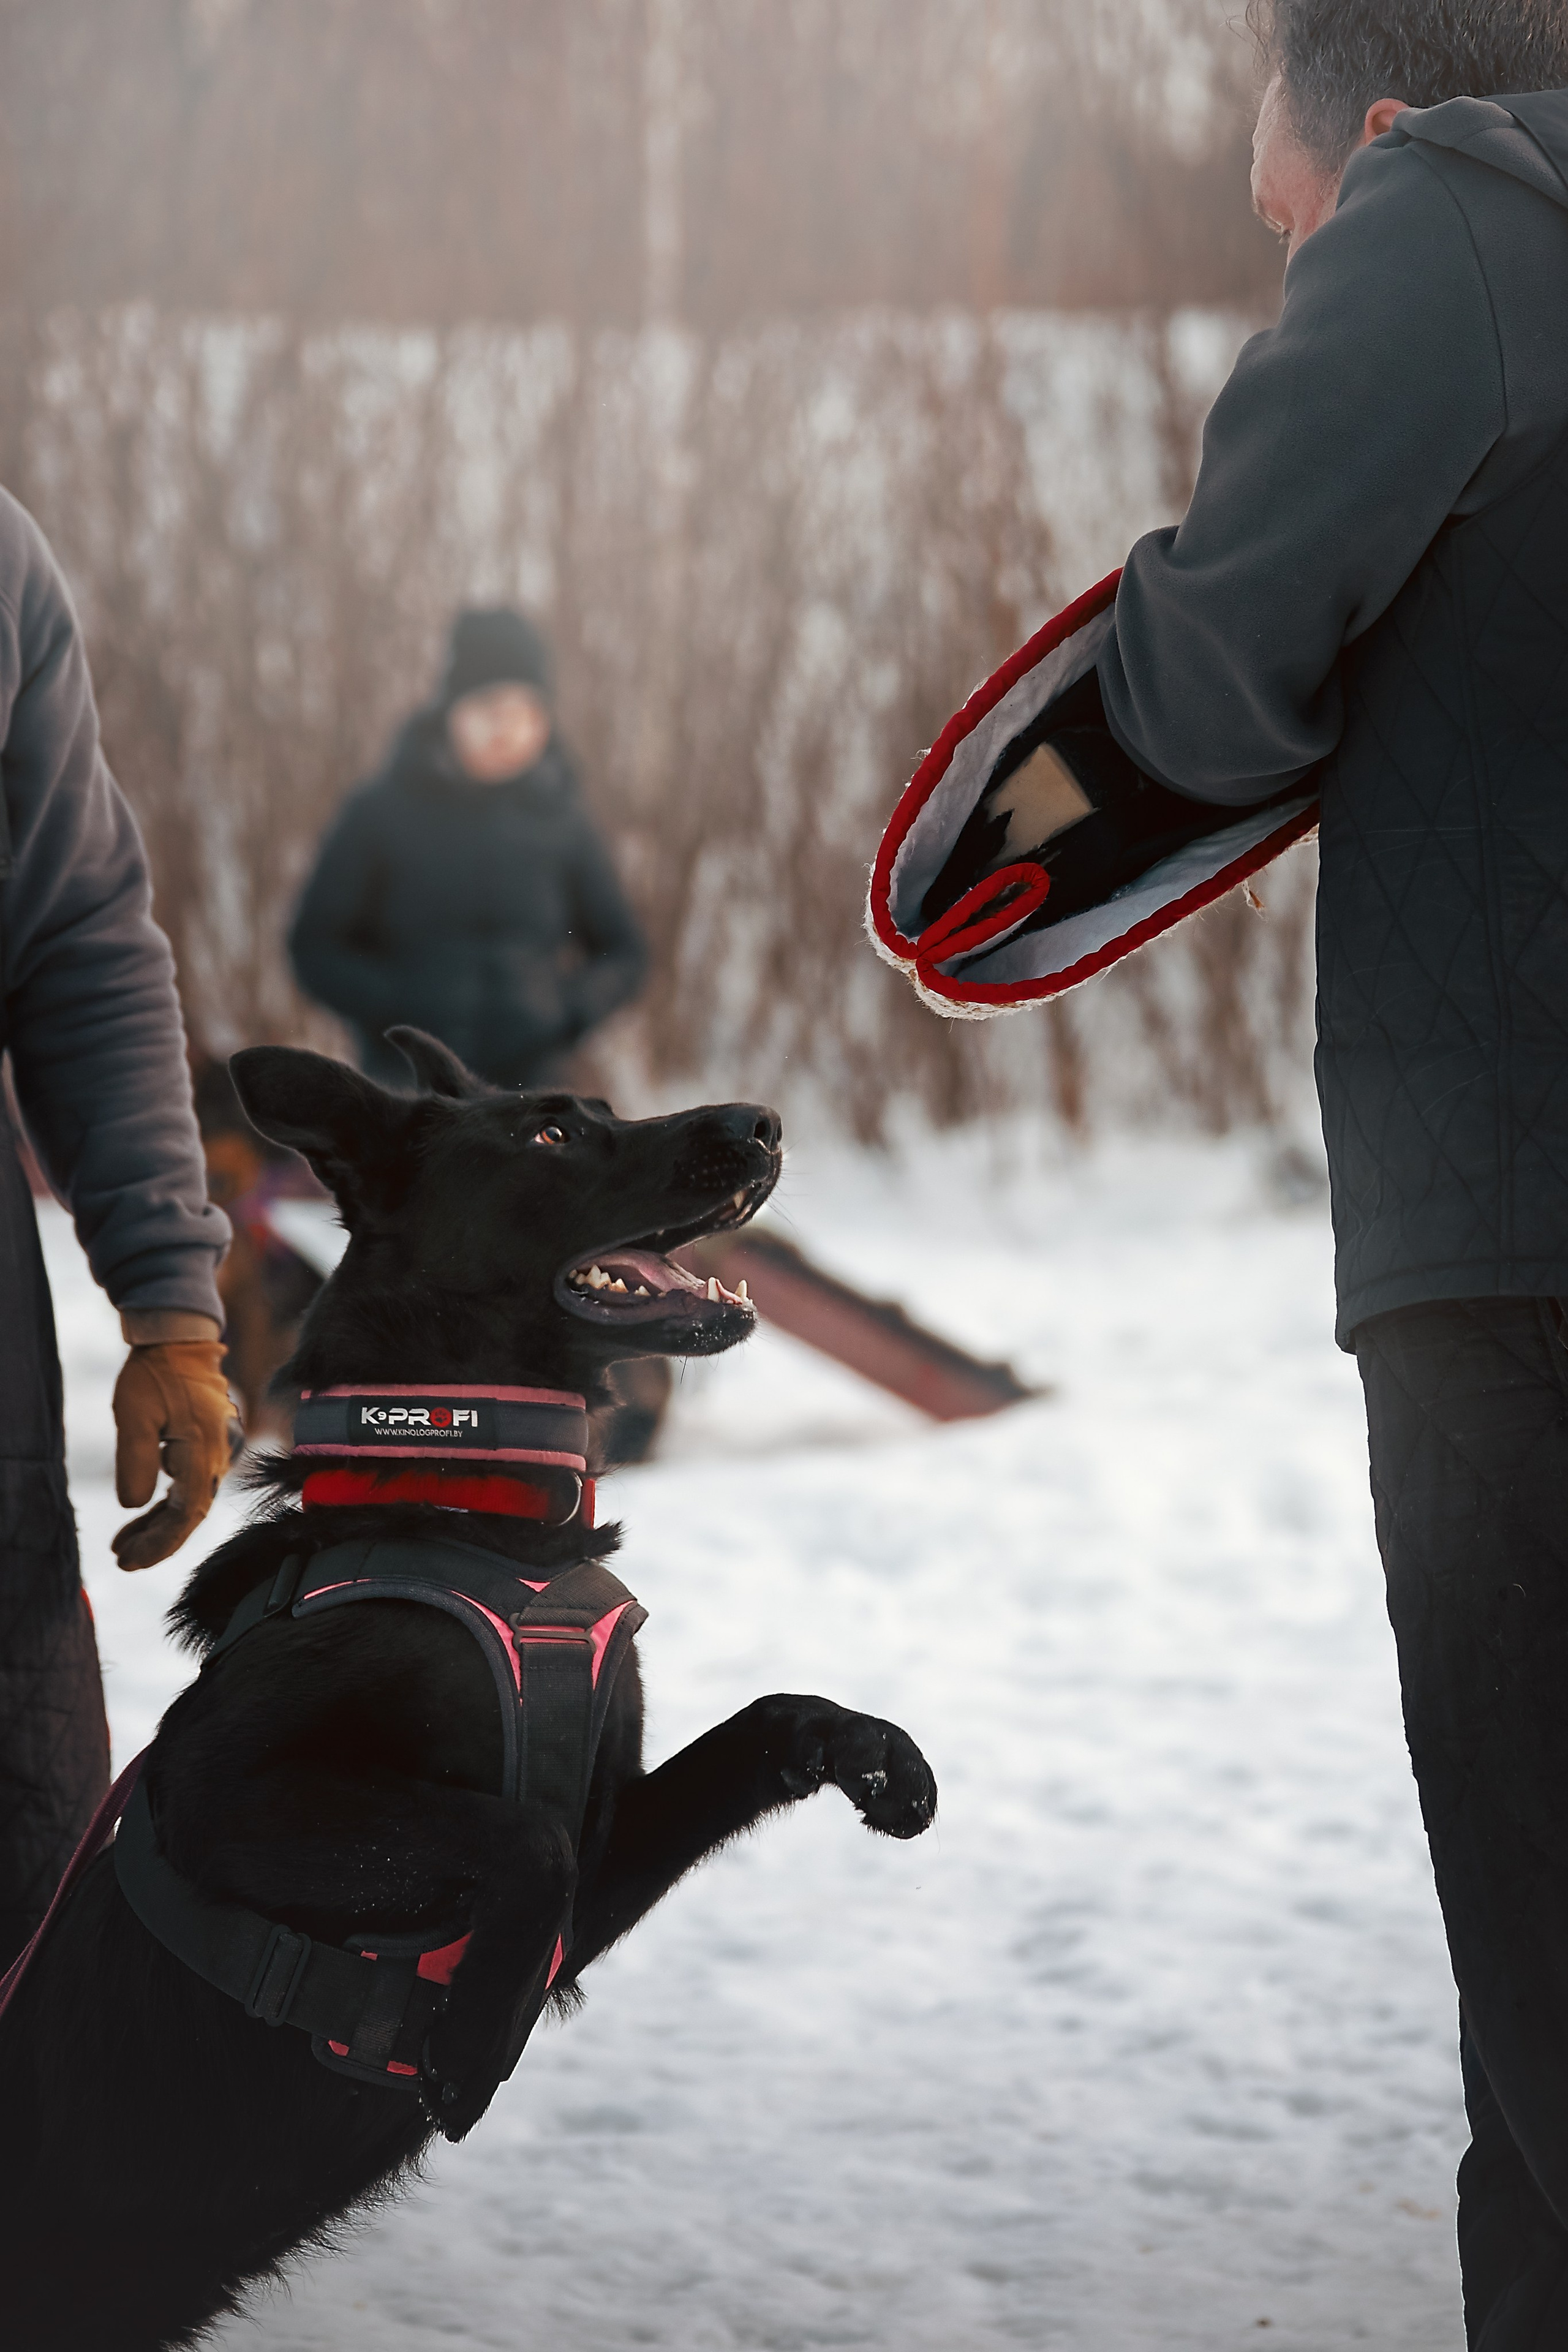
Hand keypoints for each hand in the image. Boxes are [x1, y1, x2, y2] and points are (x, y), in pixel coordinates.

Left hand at [112, 1334, 242, 1569]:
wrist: (181, 1341)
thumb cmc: (155, 1374)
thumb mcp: (133, 1415)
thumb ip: (135, 1462)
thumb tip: (134, 1505)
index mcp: (204, 1449)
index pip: (187, 1513)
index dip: (160, 1543)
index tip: (130, 1560)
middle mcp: (221, 1455)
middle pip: (192, 1513)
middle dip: (158, 1541)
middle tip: (123, 1560)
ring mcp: (220, 1450)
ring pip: (192, 1500)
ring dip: (160, 1525)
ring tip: (125, 1544)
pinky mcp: (211, 1446)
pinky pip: (192, 1484)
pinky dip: (169, 1504)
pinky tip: (144, 1515)